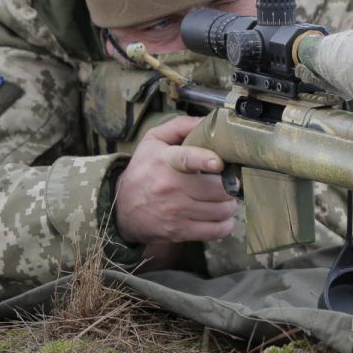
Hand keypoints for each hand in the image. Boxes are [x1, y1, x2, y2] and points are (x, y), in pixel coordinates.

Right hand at [115, 116, 237, 245]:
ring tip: (225, 199)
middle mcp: (171, 187)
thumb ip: (180, 126)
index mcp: (165, 161)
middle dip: (231, 186)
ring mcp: (176, 212)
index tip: (219, 162)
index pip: (187, 159)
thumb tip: (209, 121)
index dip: (205, 160)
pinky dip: (225, 224)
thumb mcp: (153, 141)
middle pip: (218, 189)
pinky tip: (222, 217)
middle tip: (230, 183)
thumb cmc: (144, 170)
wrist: (122, 208)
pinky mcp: (179, 231)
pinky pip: (216, 230)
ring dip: (230, 205)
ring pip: (222, 210)